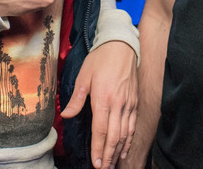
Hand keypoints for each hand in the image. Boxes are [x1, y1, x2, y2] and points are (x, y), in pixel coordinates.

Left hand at [61, 41, 137, 168]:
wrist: (122, 45)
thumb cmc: (100, 59)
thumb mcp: (84, 76)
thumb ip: (76, 98)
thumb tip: (67, 115)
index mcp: (103, 99)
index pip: (101, 130)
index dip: (98, 149)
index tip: (96, 163)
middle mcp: (118, 104)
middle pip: (114, 136)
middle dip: (108, 155)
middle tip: (104, 168)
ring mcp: (129, 103)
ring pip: (125, 133)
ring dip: (119, 150)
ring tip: (113, 163)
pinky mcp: (135, 101)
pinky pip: (133, 125)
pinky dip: (130, 139)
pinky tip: (125, 149)